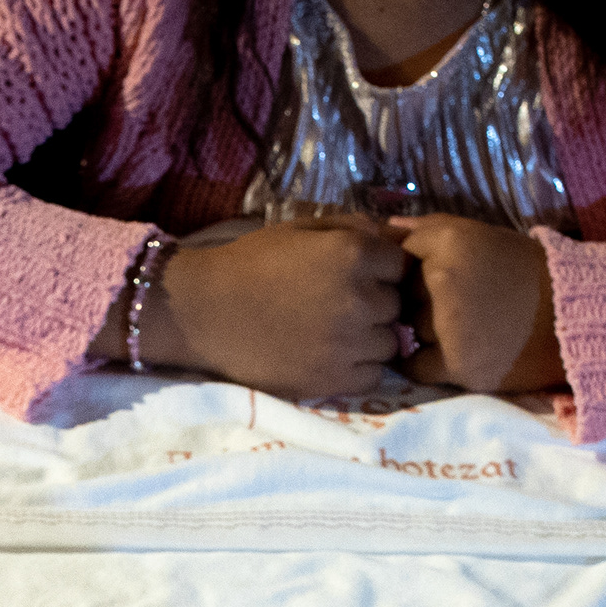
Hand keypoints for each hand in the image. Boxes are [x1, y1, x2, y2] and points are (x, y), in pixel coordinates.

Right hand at [134, 220, 408, 396]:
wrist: (205, 311)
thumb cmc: (251, 262)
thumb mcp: (302, 228)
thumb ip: (353, 227)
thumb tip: (395, 238)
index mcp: (354, 253)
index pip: (401, 264)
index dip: (381, 269)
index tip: (356, 275)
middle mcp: (361, 298)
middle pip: (397, 304)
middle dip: (376, 302)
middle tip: (339, 304)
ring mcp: (350, 343)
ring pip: (389, 342)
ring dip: (370, 337)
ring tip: (333, 332)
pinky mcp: (335, 379)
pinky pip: (373, 375)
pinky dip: (359, 367)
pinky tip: (330, 355)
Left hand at [392, 215, 562, 393]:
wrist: (571, 317)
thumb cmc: (524, 273)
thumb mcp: (482, 236)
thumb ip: (431, 229)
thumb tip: (385, 227)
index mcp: (449, 241)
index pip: (398, 254)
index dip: (409, 269)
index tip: (427, 277)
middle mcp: (442, 279)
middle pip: (400, 293)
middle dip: (417, 300)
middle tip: (454, 305)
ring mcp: (446, 324)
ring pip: (408, 329)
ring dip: (424, 332)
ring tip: (461, 328)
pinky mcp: (455, 364)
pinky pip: (413, 365)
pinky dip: (422, 362)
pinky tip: (444, 353)